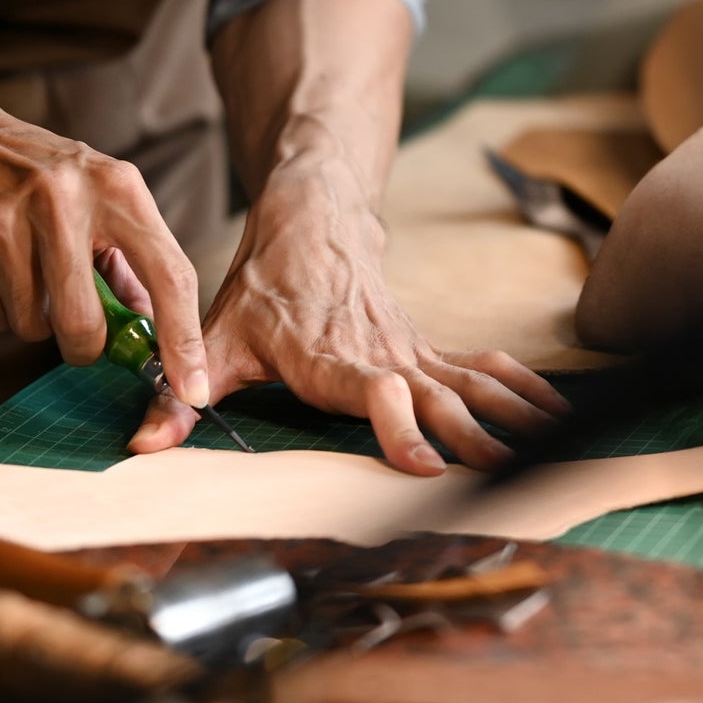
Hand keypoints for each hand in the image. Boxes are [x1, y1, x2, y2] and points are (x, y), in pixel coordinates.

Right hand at [0, 81, 210, 406]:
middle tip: (76, 330)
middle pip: (82, 323)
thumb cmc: (45, 178)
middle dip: (82, 345)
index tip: (192, 391)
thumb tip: (159, 335)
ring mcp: (4, 219)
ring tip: (25, 271)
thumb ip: (135, 265)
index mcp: (116, 187)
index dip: (182, 341)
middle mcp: (62, 198)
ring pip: (31, 326)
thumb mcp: (104, 199)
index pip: (169, 275)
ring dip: (33, 318)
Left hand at [129, 171, 569, 472]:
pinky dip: (523, 389)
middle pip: (441, 400)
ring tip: (560, 450)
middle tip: (515, 482)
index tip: (424, 466)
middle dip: (479, 442)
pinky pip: (483, 369)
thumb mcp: (217, 336)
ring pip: (475, 384)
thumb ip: (181, 393)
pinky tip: (559, 414)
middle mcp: (383, 357)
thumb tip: (142, 444)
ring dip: (516, 417)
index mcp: (332, 359)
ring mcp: (411, 351)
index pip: (377, 395)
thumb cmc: (263, 286)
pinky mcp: (426, 347)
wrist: (312, 220)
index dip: (399, 428)